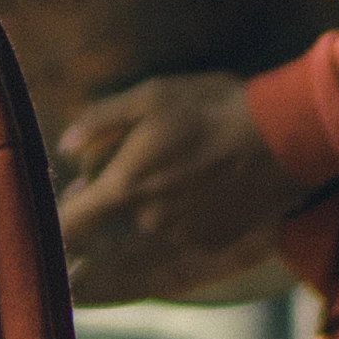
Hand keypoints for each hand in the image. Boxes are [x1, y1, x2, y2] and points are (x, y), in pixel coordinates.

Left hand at [53, 69, 303, 290]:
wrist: (281, 137)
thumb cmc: (211, 109)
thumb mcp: (150, 97)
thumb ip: (99, 121)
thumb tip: (65, 145)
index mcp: (125, 188)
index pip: (70, 225)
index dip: (57, 222)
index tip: (57, 210)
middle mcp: (149, 221)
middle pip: (111, 220)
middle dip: (114, 196)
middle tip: (137, 160)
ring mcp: (182, 236)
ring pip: (148, 224)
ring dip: (152, 203)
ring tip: (181, 165)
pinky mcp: (211, 241)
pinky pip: (182, 231)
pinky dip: (184, 213)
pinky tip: (204, 182)